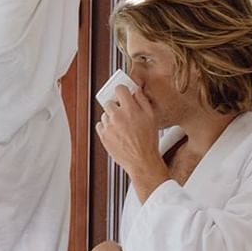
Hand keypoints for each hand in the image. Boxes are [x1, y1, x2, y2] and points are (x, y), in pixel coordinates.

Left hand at [95, 84, 166, 198]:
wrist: (142, 161)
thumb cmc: (148, 140)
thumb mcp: (151, 117)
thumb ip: (142, 101)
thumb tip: (135, 90)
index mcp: (130, 109)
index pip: (119, 89)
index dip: (121, 91)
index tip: (123, 94)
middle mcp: (117, 116)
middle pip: (109, 102)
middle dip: (116, 106)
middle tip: (123, 113)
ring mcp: (109, 126)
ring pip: (105, 114)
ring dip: (111, 118)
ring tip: (122, 127)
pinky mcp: (103, 136)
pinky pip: (100, 125)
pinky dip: (106, 127)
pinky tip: (116, 133)